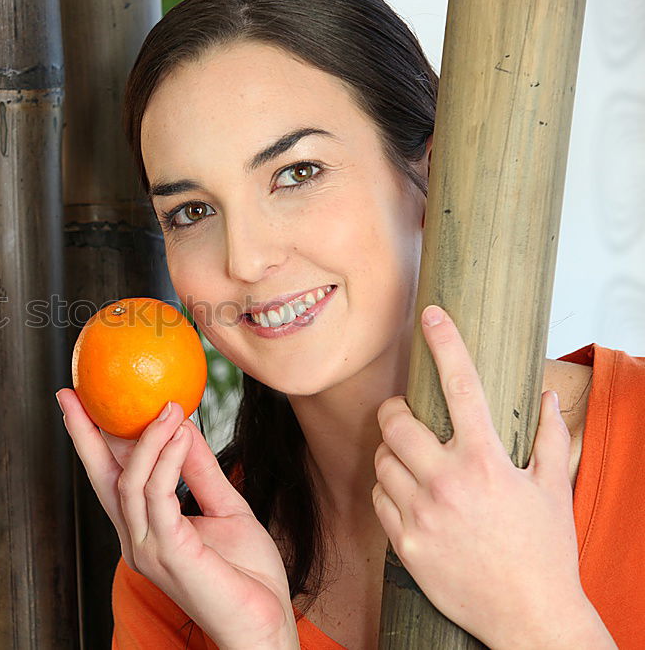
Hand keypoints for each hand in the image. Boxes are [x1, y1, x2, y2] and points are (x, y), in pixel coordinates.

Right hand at [56, 389, 298, 649]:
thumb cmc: (248, 575)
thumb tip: (184, 425)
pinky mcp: (170, 553)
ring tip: (169, 406)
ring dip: (148, 438)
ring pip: (131, 482)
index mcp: (145, 529)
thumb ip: (201, 470)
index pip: (111, 478)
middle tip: (73, 393)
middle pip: (102, 478)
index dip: (92, 441)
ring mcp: (148, 549)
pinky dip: (168, 459)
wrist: (265, 625)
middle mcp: (137, 539)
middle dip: (85, 434)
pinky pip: (159, 496)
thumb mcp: (224, 507)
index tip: (79, 402)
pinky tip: (180, 433)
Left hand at [371, 305, 613, 648]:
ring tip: (412, 463)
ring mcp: (421, 514)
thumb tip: (547, 395)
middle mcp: (448, 482)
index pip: (462, 386)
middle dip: (395, 413)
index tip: (432, 314)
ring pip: (381, 461)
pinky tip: (407, 497)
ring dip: (391, 454)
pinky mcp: (403, 543)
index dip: (445, 343)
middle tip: (405, 417)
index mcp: (486, 461)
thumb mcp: (553, 491)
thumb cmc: (544, 553)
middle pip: (396, 422)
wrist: (528, 617)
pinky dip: (387, 491)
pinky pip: (378, 499)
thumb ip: (549, 438)